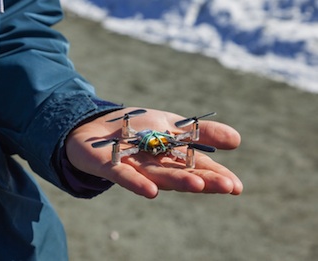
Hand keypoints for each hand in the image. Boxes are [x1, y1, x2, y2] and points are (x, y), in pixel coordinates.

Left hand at [66, 107, 242, 197]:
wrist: (94, 125)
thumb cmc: (136, 127)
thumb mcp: (172, 124)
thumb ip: (201, 133)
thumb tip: (238, 140)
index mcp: (171, 157)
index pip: (198, 167)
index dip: (216, 176)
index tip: (237, 186)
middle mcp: (155, 165)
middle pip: (181, 173)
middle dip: (203, 180)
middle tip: (228, 187)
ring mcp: (133, 167)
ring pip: (157, 175)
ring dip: (177, 180)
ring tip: (198, 185)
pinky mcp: (110, 166)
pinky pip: (124, 176)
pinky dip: (136, 183)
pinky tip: (152, 192)